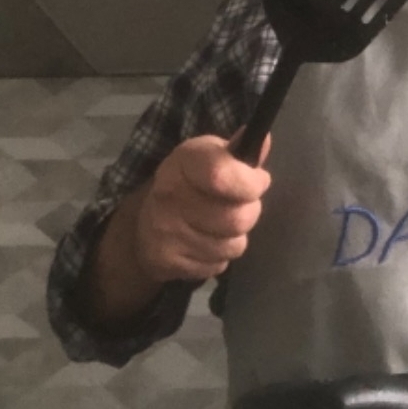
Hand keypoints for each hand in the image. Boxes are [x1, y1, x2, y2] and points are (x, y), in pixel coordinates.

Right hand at [131, 130, 271, 283]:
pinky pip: (217, 266)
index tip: (259, 181)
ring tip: (220, 227)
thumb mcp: (211, 158)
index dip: (251, 183)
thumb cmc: (190, 183)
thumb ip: (240, 153)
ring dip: (235, 238)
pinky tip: (204, 244)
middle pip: (237, 218)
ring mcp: (165, 230)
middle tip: (239, 207)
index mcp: (184, 160)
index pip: (222, 175)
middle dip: (249, 213)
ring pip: (232, 246)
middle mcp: (169, 194)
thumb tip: (264, 142)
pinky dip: (218, 258)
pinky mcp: (165, 262)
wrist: (144, 224)